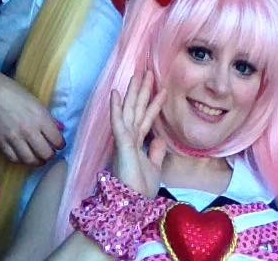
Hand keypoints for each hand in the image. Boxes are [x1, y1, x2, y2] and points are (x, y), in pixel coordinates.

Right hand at [0, 71, 63, 164]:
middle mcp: (29, 130)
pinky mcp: (0, 142)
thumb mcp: (37, 103)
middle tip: (50, 153)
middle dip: (50, 155)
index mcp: (41, 118)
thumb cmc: (16, 94)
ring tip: (40, 160)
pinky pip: (13, 158)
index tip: (59, 145)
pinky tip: (25, 158)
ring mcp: (14, 138)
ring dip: (37, 162)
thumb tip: (60, 130)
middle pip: (45, 153)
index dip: (60, 144)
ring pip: (30, 160)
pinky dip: (21, 161)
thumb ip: (48, 118)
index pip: (56, 140)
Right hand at [110, 71, 166, 197]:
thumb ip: (155, 152)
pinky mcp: (122, 144)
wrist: (133, 205)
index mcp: (137, 143)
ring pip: (130, 111)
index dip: (153, 103)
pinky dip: (117, 108)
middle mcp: (130, 138)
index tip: (160, 87)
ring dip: (133, 92)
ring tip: (137, 75)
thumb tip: (160, 139)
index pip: (146, 118)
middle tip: (147, 72)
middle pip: (137, 109)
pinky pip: (118, 123)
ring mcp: (125, 140)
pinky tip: (116, 93)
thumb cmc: (140, 189)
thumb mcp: (154, 168)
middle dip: (143, 91)